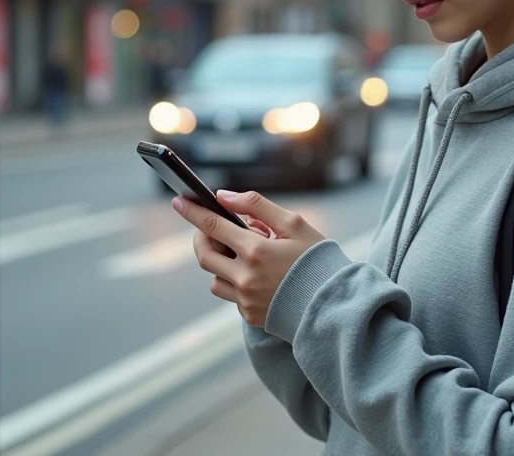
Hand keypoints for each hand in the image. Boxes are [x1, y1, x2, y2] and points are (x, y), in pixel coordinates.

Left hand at [177, 190, 325, 327]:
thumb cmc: (317, 260)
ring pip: (215, 278)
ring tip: (243, 254)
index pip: (213, 226)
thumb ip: (257, 206)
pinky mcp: (249, 315)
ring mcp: (246, 300)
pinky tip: (258, 276)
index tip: (179, 201)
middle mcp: (246, 277)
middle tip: (209, 229)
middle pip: (205, 255)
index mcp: (257, 251)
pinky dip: (236, 281)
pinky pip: (231, 295)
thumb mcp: (294, 224)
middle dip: (202, 238)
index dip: (193, 212)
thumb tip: (225, 197)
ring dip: (221, 262)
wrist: (335, 305)